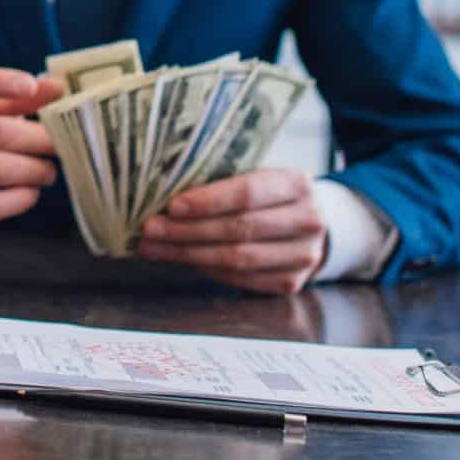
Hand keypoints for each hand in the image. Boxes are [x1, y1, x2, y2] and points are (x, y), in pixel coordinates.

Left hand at [134, 167, 327, 294]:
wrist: (310, 223)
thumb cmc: (271, 195)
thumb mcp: (259, 176)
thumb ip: (224, 181)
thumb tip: (166, 196)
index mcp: (298, 183)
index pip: (248, 193)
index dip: (208, 201)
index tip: (172, 207)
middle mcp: (308, 220)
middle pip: (238, 229)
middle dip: (187, 231)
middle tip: (150, 230)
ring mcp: (304, 255)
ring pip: (237, 259)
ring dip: (188, 254)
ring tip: (153, 247)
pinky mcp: (292, 282)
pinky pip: (241, 279)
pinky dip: (207, 270)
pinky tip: (182, 259)